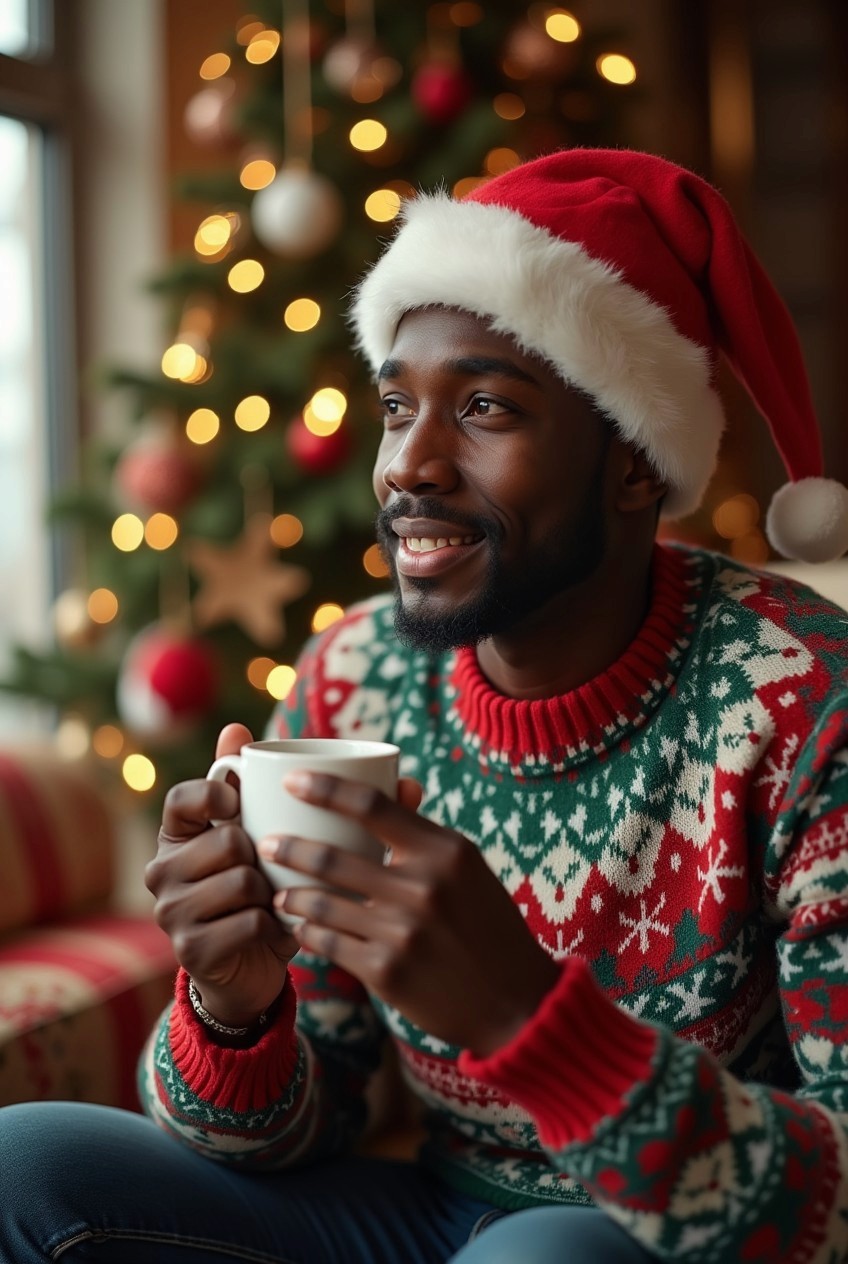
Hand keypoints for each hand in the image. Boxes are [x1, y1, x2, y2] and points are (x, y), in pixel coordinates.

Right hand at [145, 723, 298, 1027]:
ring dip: (271, 893)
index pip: (182, 798)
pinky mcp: (190, 951)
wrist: (248, 970)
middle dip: (262, 857)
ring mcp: (170, 913)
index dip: (216, 795)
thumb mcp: (248, 836)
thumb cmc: (253, 891)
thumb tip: (235, 728)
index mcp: (173, 837)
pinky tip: (273, 932)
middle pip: (227, 840)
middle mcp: (160, 873)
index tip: (239, 805)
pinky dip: (274, 926)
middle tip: (269, 874)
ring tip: (271, 902)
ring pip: (242, 881)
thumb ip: (243, 784)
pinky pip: (250, 921)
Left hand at [257, 771, 560, 1055]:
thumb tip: (394, 784)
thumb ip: (424, 835)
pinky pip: (329, 944)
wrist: (516, 1002)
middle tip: (264, 843)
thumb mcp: (468, 868)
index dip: (324, 788)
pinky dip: (308, 933)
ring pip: (322, 903)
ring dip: (292, 895)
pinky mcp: (387, 972)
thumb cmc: (489, 925)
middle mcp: (423, 887)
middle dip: (288, 847)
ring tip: (278, 893)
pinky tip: (299, 928)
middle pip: (332, 856)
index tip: (291, 781)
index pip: (372, 804)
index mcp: (445, 850)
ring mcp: (403, 931)